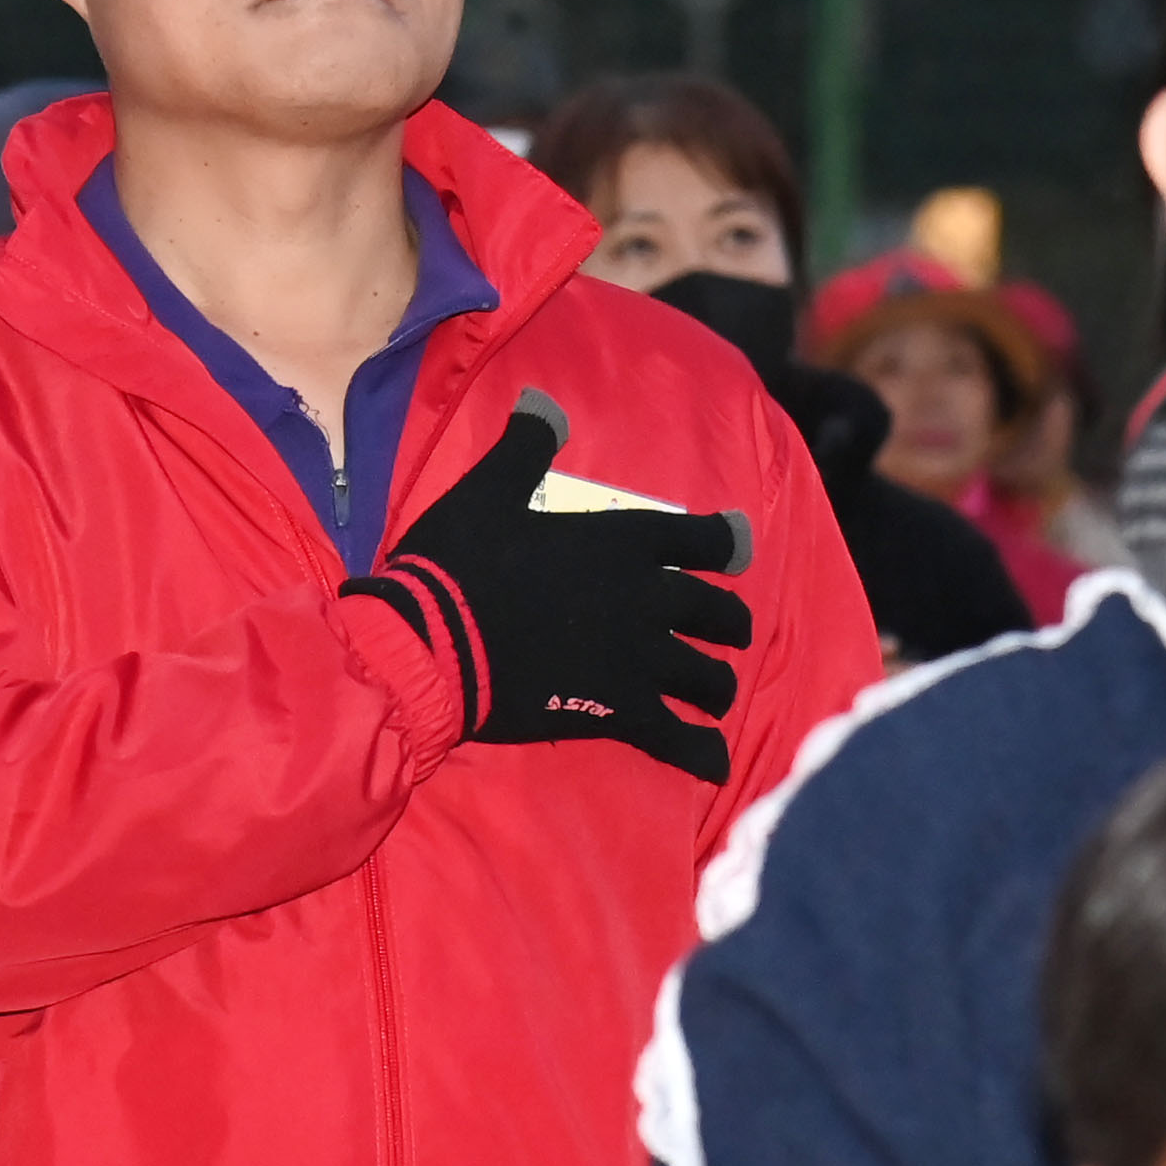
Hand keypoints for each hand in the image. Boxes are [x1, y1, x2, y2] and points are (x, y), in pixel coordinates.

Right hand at [340, 390, 755, 784]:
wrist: (429, 642)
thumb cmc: (457, 561)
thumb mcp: (488, 489)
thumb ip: (525, 446)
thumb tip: (543, 402)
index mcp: (623, 540)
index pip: (703, 538)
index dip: (725, 543)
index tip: (736, 549)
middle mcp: (647, 597)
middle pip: (718, 612)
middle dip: (729, 624)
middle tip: (726, 633)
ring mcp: (638, 659)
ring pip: (708, 678)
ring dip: (716, 687)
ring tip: (712, 697)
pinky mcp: (618, 712)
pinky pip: (680, 739)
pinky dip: (701, 753)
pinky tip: (712, 762)